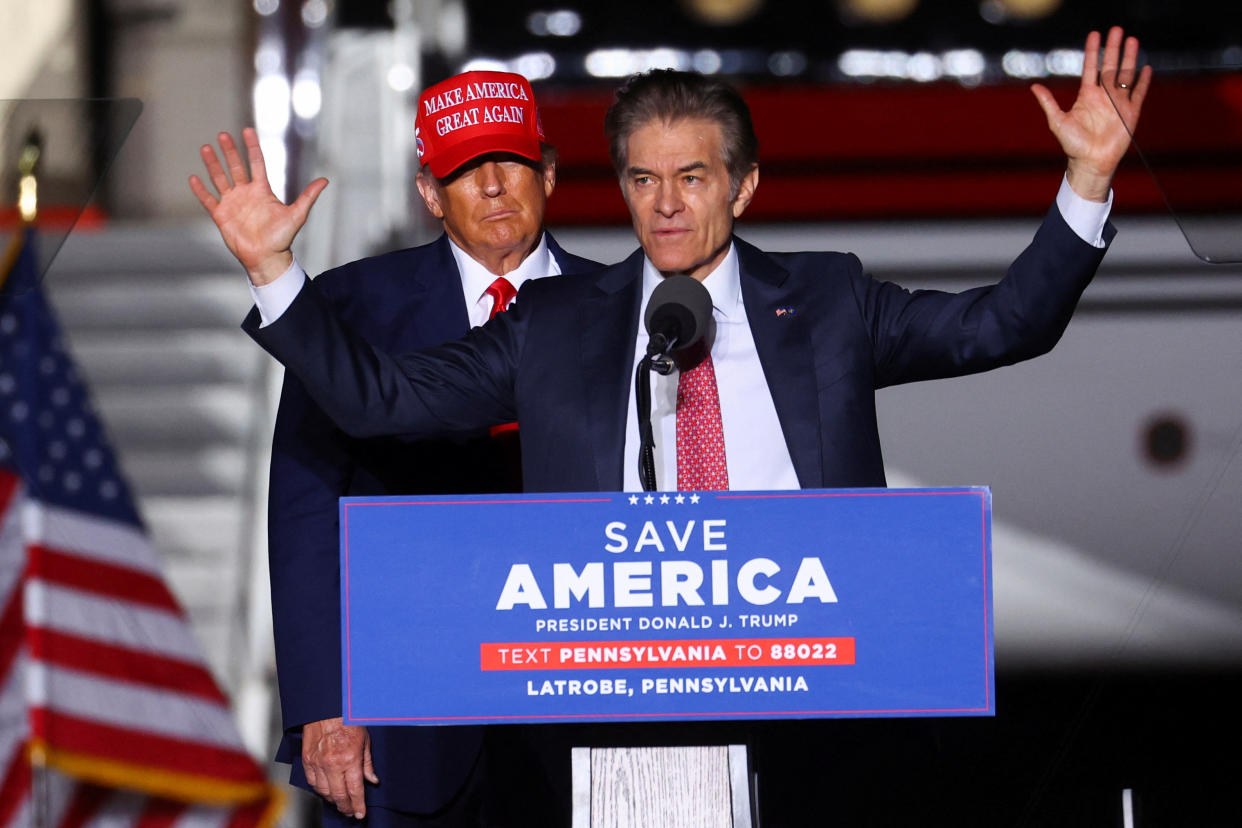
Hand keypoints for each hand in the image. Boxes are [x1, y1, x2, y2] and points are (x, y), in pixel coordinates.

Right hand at [188, 127, 327, 284]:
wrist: (267, 258)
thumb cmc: (282, 238)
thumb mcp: (297, 215)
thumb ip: (308, 196)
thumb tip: (325, 180)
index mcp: (262, 190)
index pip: (256, 163)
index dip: (252, 147)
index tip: (247, 130)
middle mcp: (246, 193)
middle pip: (235, 167)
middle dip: (229, 151)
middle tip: (222, 135)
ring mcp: (232, 203)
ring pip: (219, 179)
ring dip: (212, 164)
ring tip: (205, 148)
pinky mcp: (221, 215)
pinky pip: (208, 200)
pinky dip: (201, 190)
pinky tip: (193, 178)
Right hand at [301, 717, 378, 817]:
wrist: (327, 708)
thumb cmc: (347, 719)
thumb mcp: (365, 740)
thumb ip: (367, 764)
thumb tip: (372, 780)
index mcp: (350, 758)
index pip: (355, 790)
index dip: (358, 805)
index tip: (360, 813)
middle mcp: (333, 763)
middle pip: (338, 795)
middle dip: (345, 807)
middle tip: (350, 811)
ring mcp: (318, 763)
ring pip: (324, 792)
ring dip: (332, 800)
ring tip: (340, 802)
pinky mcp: (307, 760)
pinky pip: (312, 782)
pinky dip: (319, 790)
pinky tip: (326, 791)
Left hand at [1030, 26, 1151, 201]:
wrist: (1090, 163)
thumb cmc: (1072, 145)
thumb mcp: (1057, 121)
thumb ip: (1048, 103)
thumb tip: (1034, 86)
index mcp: (1087, 95)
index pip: (1091, 67)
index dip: (1092, 51)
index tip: (1095, 35)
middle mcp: (1103, 96)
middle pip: (1110, 66)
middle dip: (1113, 48)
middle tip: (1117, 30)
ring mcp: (1118, 103)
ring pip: (1126, 75)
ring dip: (1129, 58)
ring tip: (1132, 40)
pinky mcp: (1130, 113)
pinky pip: (1138, 94)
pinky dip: (1143, 81)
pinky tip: (1145, 68)